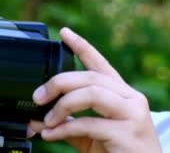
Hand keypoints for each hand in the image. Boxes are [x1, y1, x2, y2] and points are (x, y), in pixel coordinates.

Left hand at [29, 28, 160, 152]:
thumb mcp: (91, 136)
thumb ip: (68, 124)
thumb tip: (37, 119)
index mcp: (123, 95)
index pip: (101, 64)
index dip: (82, 46)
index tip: (63, 33)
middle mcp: (131, 98)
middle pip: (91, 77)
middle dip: (60, 83)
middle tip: (38, 96)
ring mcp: (133, 114)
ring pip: (93, 93)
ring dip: (64, 104)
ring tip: (47, 120)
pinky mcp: (127, 133)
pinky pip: (89, 124)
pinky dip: (65, 128)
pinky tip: (51, 135)